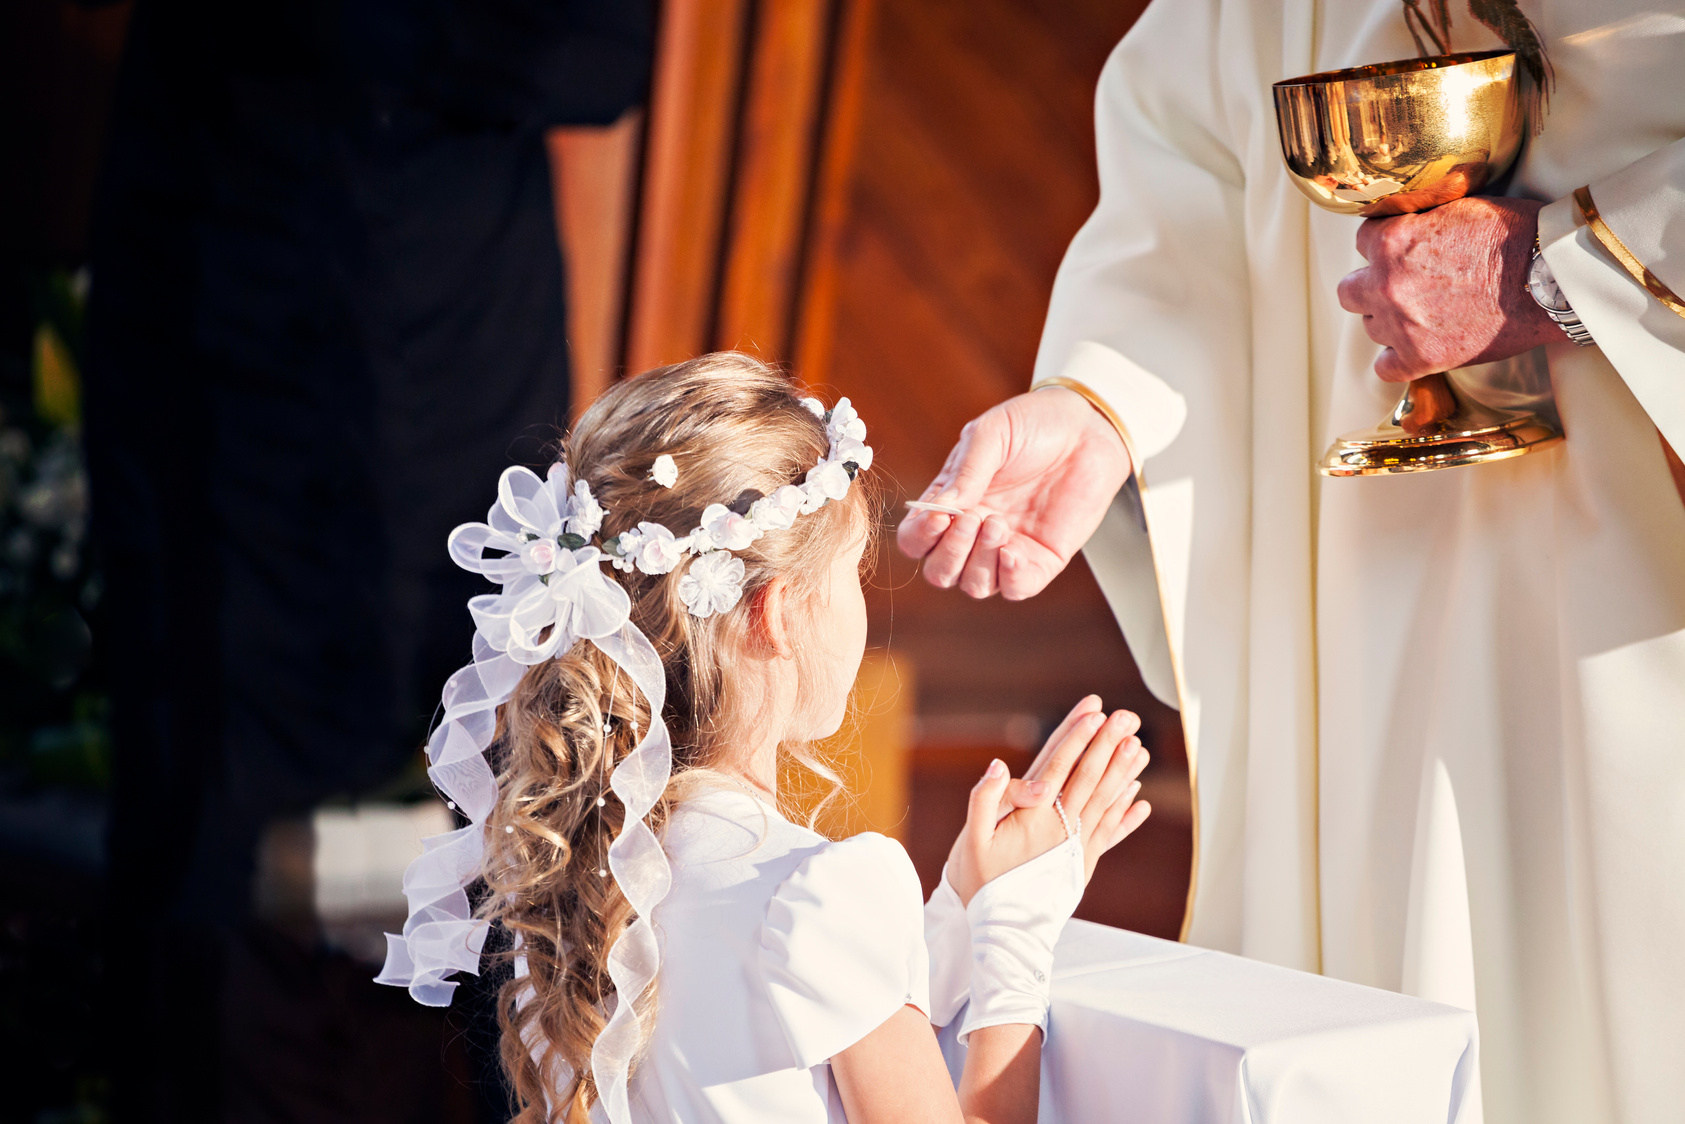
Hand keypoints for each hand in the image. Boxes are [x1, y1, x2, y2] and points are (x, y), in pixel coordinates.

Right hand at [896, 387, 1130, 600]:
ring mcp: (1007, 547)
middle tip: (972, 520)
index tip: (939, 518)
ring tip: (998, 523)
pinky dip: (1008, 577)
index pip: (916, 539)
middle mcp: (974, 532)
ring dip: (979, 562)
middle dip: (950, 554)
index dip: (920, 537)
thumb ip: (965, 474)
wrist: (1088, 427)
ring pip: (974, 585)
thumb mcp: (991, 436)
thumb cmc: (1034, 424)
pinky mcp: (1041, 559)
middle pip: (940, 572)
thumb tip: (941, 509)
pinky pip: (1015, 589)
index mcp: (952, 503)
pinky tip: (1013, 550)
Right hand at [949, 699, 1151, 905]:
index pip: (1060, 768)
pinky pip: (1109, 833)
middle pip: (1089, 778)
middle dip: (1108, 746)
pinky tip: (1140, 799)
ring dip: (1124, 774)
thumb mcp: (971, 839)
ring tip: (1141, 748)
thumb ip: (985, 798)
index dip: (1079, 740)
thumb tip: (999, 763)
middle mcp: (1061, 829)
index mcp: (1033, 818)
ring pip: (1105, 802)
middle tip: (1127, 718)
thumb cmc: (981, 882)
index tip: (1096, 714)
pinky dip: (1126, 815)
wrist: (1001, 930)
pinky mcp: (1083, 864)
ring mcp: (1076, 847)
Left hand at [1336, 196, 1561, 381]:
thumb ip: (1419, 219)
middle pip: (1351, 291)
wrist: (1551, 278)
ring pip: (1370, 327)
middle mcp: (1387, 285)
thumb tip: (1403, 221)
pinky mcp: (1422, 358)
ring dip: (1388, 320)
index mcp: (1392, 242)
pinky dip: (1397, 360)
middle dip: (1371, 285)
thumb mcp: (1459, 206)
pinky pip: (1385, 368)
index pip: (1363, 241)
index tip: (1402, 250)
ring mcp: (1401, 325)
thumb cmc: (1516, 236)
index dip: (1384, 244)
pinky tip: (1413, 349)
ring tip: (1422, 313)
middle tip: (1401, 284)